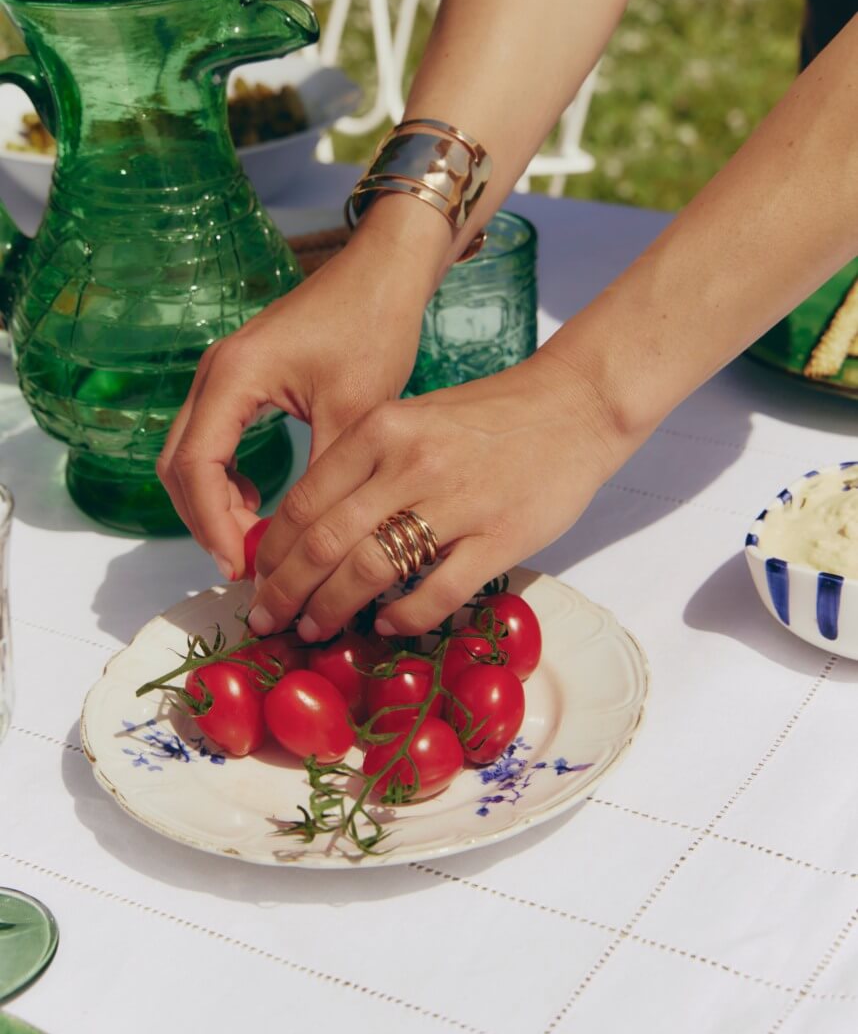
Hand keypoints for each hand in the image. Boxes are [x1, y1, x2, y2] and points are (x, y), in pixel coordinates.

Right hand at [157, 232, 436, 576]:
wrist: (384, 273)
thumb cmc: (372, 327)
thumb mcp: (355, 411)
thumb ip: (324, 476)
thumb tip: (307, 542)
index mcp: (233, 376)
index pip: (195, 468)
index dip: (212, 524)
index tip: (242, 565)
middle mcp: (214, 373)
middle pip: (179, 465)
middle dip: (207, 520)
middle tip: (247, 564)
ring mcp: (222, 374)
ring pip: (190, 454)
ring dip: (212, 501)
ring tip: (254, 539)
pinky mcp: (239, 378)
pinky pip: (211, 438)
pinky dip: (224, 477)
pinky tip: (258, 499)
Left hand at [247, 351, 624, 640]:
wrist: (575, 404)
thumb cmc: (488, 416)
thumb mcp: (413, 418)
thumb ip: (366, 466)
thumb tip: (314, 529)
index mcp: (381, 428)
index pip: (304, 502)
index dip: (271, 552)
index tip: (257, 581)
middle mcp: (410, 463)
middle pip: (324, 542)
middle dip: (286, 592)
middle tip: (269, 620)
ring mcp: (456, 502)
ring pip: (370, 571)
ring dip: (332, 609)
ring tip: (316, 630)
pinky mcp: (500, 538)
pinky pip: (437, 592)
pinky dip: (404, 618)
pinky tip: (388, 626)